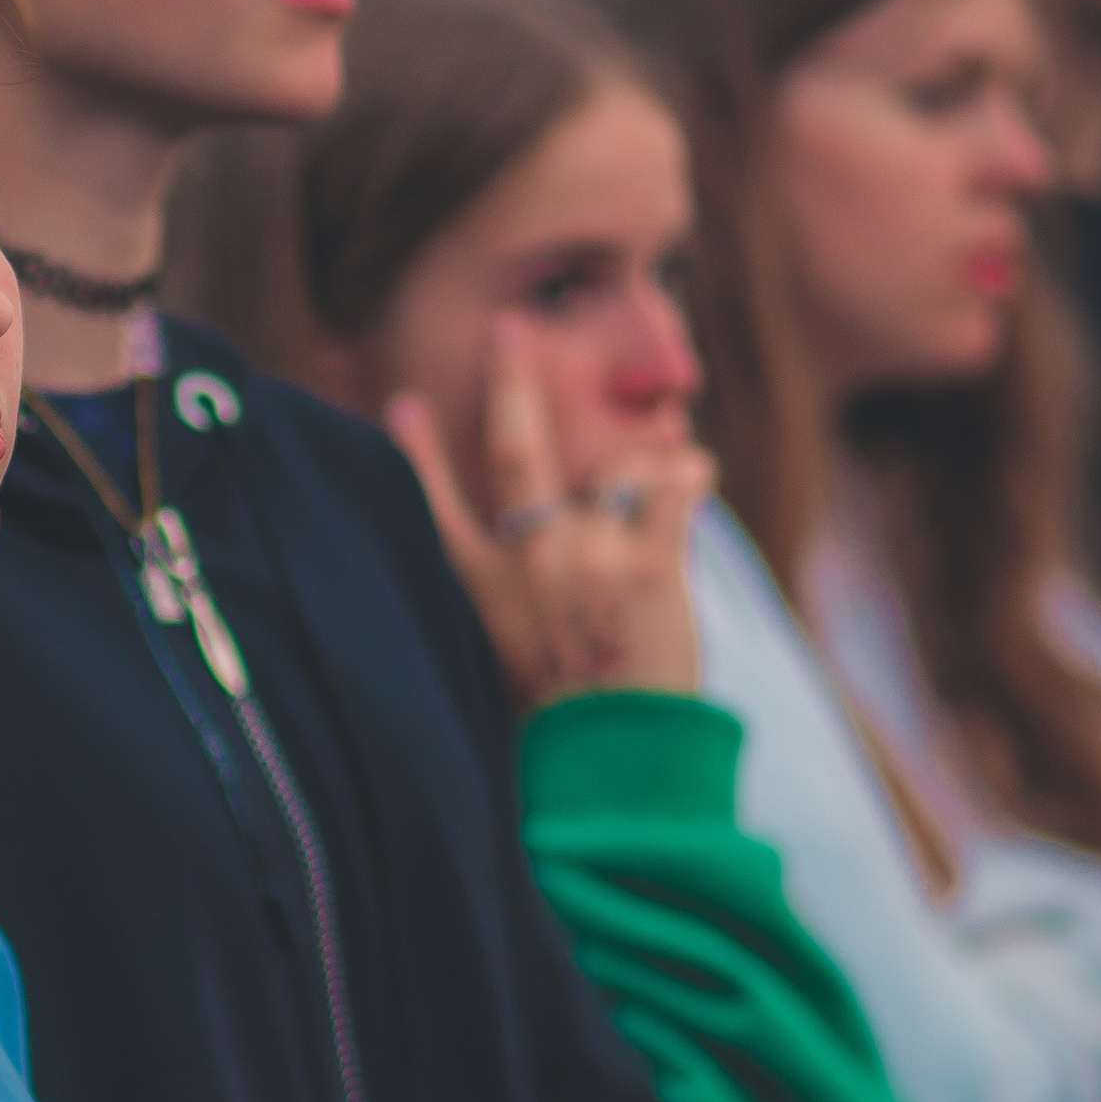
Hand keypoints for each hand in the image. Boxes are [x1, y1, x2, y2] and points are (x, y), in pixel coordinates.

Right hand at [385, 323, 711, 710]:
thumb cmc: (569, 729)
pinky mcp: (647, 563)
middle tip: (508, 331)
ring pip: (619, 469)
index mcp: (486, 590)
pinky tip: (700, 473)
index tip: (399, 406)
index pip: (439, 510)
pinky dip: (691, 476)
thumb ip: (515, 602)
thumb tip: (525, 555)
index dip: (418, 457)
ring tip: (676, 475)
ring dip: (649, 468)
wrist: (613, 770)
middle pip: (514, 450)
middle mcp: (529, 561)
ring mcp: (585, 555)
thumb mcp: (516, 662)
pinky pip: (672, 486)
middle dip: (510, 383)